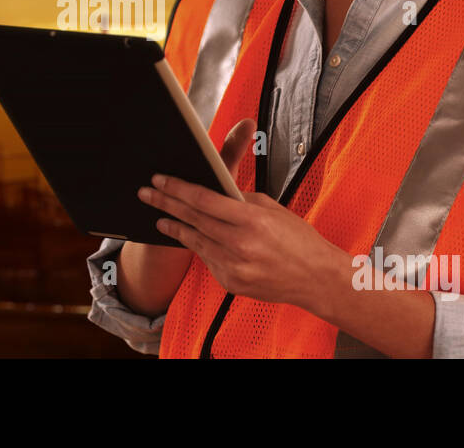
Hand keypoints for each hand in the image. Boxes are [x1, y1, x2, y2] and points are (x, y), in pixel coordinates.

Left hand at [137, 117, 351, 317]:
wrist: (316, 279)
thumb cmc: (299, 241)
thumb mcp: (273, 210)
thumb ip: (242, 201)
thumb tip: (216, 191)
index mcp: (252, 220)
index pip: (204, 200)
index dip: (178, 189)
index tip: (160, 180)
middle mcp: (241, 245)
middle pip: (193, 219)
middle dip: (167, 204)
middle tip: (147, 193)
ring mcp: (235, 267)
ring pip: (195, 242)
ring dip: (175, 227)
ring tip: (160, 217)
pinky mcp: (232, 283)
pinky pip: (208, 259)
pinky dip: (199, 247)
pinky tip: (190, 238)